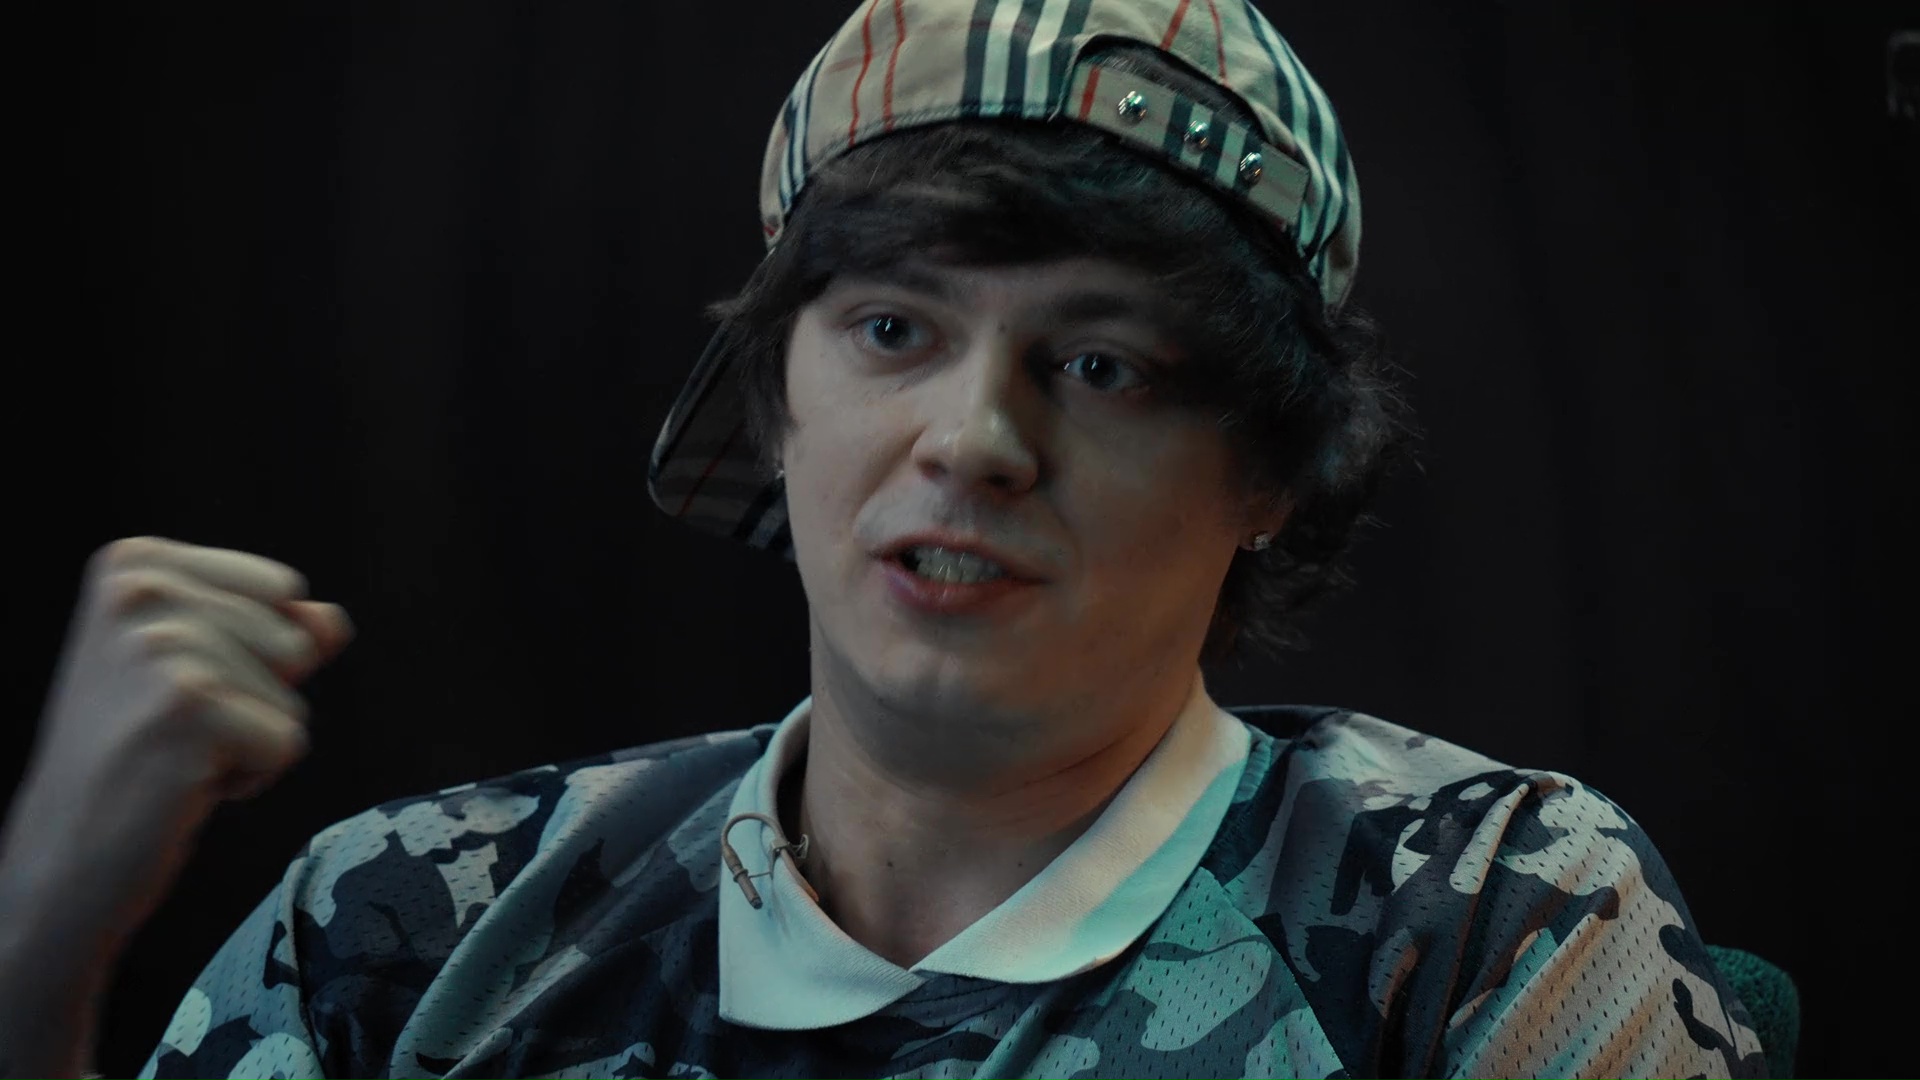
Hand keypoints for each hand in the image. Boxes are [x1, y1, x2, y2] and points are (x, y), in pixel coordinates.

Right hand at [0, 536, 353, 955]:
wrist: (62, 853)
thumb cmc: (135, 756)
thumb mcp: (201, 671)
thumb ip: (273, 629)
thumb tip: (333, 620)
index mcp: (136, 561)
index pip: (283, 590)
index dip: (251, 654)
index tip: (171, 690)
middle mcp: (141, 589)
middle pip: (294, 638)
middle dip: (254, 697)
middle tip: (169, 731)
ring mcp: (161, 647)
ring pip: (294, 692)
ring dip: (250, 739)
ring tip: (172, 755)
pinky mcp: (188, 707)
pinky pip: (289, 741)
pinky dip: (252, 777)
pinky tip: (180, 785)